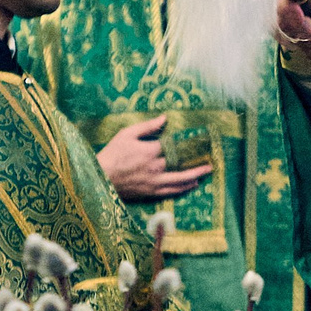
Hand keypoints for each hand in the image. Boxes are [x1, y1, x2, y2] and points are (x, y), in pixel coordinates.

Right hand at [96, 116, 212, 200]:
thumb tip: (164, 118)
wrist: (100, 178)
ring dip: (195, 176)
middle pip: (182, 165)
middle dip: (197, 163)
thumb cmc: (112, 154)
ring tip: (205, 173)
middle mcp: (156, 167)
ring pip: (180, 180)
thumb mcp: (126, 134)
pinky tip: (191, 185)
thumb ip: (147, 126)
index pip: (175, 146)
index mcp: (150, 151)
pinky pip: (171, 191)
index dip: (188, 143)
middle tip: (211, 161)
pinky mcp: (150, 192)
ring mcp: (154, 182)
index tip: (200, 140)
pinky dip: (183, 188)